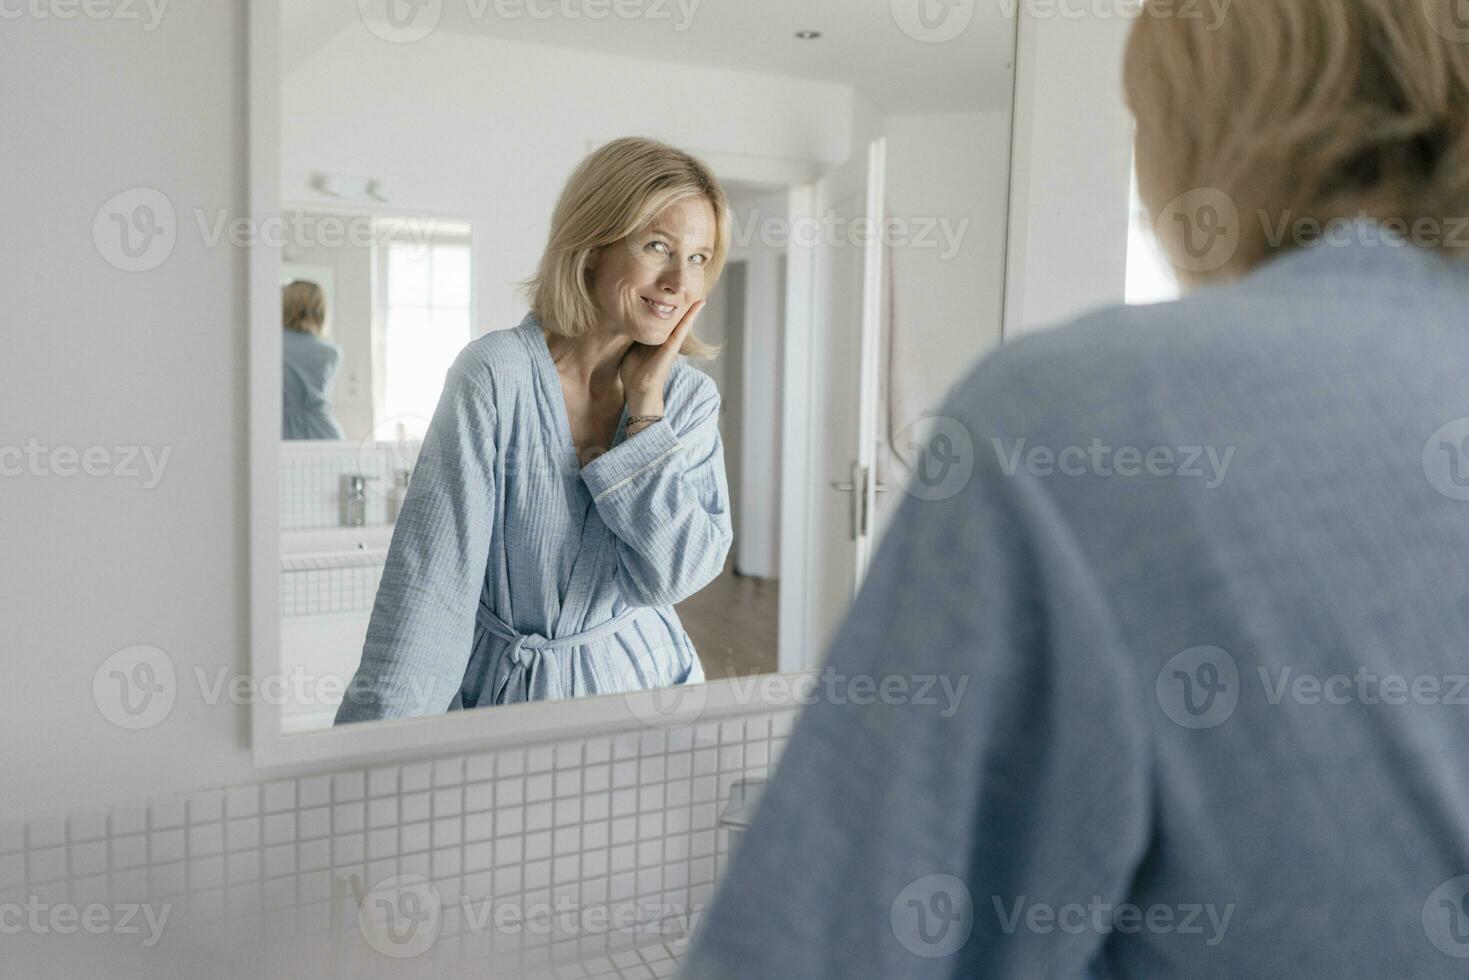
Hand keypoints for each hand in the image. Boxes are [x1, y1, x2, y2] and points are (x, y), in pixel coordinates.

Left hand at [618, 300, 704, 414]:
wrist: (638, 390)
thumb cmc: (634, 372)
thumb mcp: (631, 347)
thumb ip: (633, 335)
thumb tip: (624, 321)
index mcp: (656, 338)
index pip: (663, 318)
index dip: (667, 304)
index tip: (672, 291)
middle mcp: (666, 339)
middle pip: (674, 317)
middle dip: (682, 303)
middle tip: (691, 284)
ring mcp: (671, 342)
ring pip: (681, 320)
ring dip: (691, 306)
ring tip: (700, 290)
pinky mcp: (672, 347)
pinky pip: (683, 328)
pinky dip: (691, 316)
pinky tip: (699, 304)